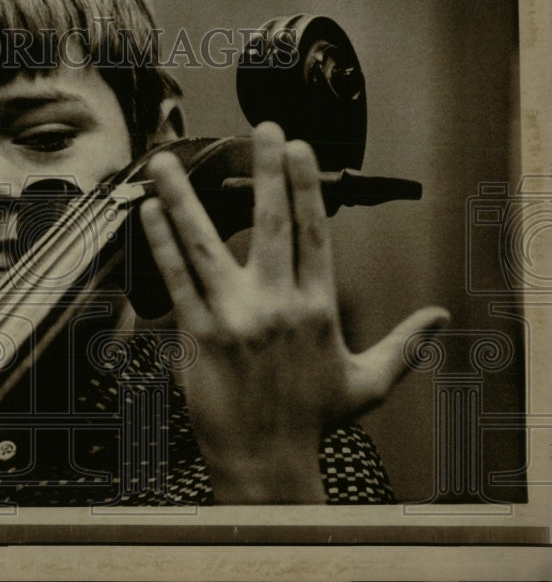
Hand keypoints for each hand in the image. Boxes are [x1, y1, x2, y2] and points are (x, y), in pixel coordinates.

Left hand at [139, 122, 448, 502]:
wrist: (265, 461)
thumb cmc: (312, 422)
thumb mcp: (367, 383)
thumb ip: (404, 345)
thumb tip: (441, 318)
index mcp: (318, 308)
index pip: (314, 233)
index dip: (305, 186)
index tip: (298, 148)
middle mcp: (278, 305)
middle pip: (270, 224)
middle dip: (266, 172)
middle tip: (260, 129)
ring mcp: (235, 317)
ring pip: (208, 243)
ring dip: (187, 198)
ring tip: (170, 161)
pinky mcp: (199, 333)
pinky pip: (176, 277)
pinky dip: (161, 242)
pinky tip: (150, 211)